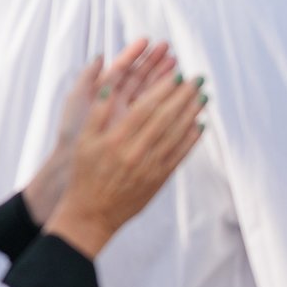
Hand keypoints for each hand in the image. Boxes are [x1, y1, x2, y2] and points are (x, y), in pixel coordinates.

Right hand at [45, 70, 208, 257]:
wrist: (92, 212)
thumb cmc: (85, 173)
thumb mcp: (83, 140)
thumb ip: (99, 113)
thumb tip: (114, 86)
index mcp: (115, 139)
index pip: (145, 107)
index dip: (164, 89)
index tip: (179, 74)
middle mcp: (135, 151)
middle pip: (165, 118)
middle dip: (184, 96)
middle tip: (199, 79)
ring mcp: (150, 166)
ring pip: (176, 135)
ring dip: (192, 114)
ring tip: (203, 96)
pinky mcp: (159, 179)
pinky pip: (179, 155)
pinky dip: (192, 139)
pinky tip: (200, 124)